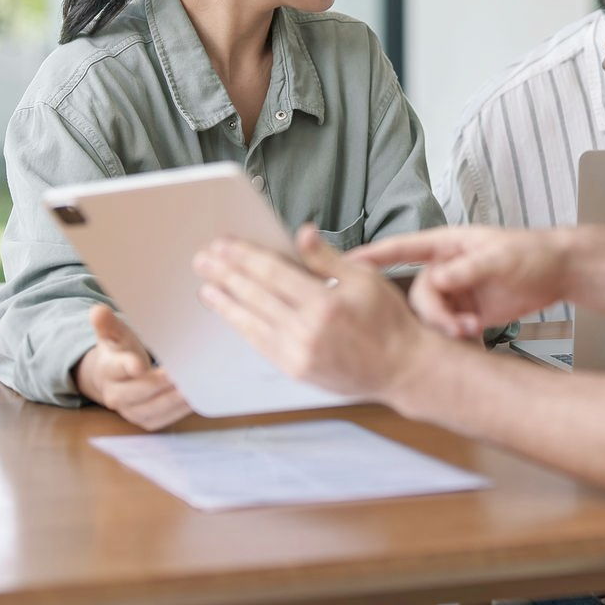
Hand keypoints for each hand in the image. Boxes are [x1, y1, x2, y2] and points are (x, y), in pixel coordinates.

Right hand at [72, 304, 191, 430]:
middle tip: (176, 375)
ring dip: (171, 401)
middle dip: (155, 385)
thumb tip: (98, 311)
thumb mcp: (113, 335)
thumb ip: (107, 324)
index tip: (138, 365)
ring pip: (151, 410)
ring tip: (190, 388)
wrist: (114, 378)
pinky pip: (163, 420)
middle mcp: (116, 394)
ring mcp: (130, 410)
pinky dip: (179, 411)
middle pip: (135, 393)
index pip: (115, 369)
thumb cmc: (120, 351)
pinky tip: (194, 399)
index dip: (127, 367)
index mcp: (108, 369)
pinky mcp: (146, 421)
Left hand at [193, 224, 440, 400]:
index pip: (272, 273)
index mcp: (325, 303)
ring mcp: (299, 354)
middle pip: (255, 296)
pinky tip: (231, 314)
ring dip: (226, 302)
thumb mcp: (365, 278)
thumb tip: (302, 234)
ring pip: (251, 322)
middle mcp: (307, 330)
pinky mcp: (295, 370)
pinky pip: (260, 343)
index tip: (224, 245)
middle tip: (203, 261)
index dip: (244, 257)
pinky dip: (242, 326)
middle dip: (226, 275)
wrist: (401, 368)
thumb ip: (327, 257)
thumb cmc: (388, 322)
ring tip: (207, 286)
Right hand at [346, 225, 571, 339]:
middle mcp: (445, 268)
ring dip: (446, 327)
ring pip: (431, 315)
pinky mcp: (466, 313)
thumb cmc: (531, 251)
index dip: (370, 256)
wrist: (558, 272)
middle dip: (432, 313)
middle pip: (417, 294)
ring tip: (472, 329)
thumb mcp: (500, 256)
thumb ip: (467, 268)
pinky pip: (447, 327)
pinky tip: (475, 335)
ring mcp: (455, 292)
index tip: (345, 264)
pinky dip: (456, 335)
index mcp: (446, 245)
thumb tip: (439, 278)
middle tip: (456, 325)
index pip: (400, 249)